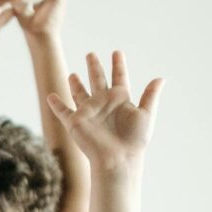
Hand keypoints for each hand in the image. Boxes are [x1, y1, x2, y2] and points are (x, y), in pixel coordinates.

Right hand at [47, 50, 163, 170]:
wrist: (117, 159)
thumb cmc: (134, 140)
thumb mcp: (145, 115)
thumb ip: (150, 96)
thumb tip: (161, 78)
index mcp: (120, 99)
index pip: (119, 77)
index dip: (118, 65)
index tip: (117, 52)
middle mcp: (103, 103)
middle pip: (97, 80)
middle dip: (94, 67)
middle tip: (91, 54)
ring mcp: (89, 112)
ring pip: (79, 93)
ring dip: (75, 84)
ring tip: (72, 75)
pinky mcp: (75, 123)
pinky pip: (63, 111)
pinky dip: (56, 104)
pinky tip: (50, 96)